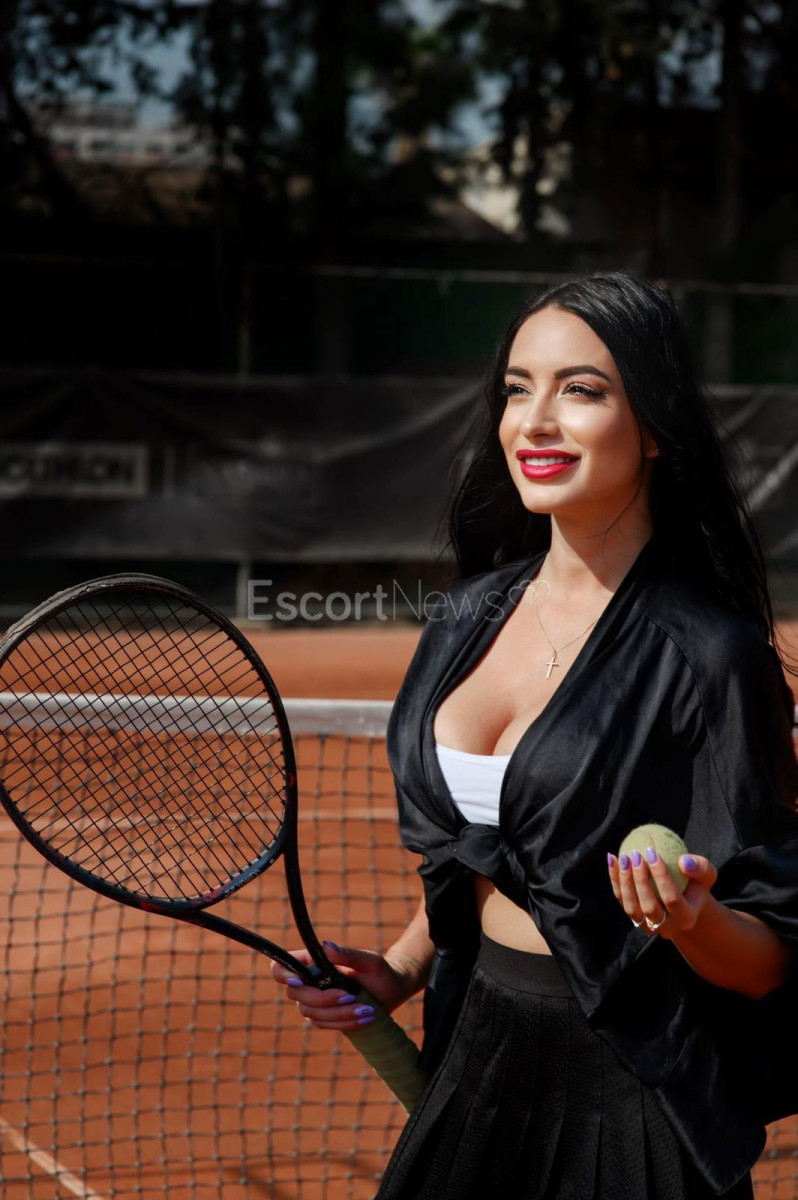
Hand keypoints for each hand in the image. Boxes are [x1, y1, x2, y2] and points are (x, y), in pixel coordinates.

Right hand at [270, 940, 417, 1032]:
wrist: (390, 990)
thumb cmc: (379, 970)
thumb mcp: (369, 960)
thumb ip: (348, 954)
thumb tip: (326, 946)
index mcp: (312, 962)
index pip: (281, 967)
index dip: (283, 974)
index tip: (300, 980)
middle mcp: (308, 981)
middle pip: (296, 994)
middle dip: (322, 998)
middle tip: (351, 996)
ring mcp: (314, 1002)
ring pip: (311, 1013)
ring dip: (338, 1013)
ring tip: (367, 1010)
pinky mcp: (324, 1018)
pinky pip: (324, 1025)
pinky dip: (344, 1023)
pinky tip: (365, 1019)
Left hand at [606, 846, 717, 939]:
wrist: (686, 903)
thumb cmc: (696, 883)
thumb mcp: (707, 874)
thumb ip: (701, 867)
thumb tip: (683, 862)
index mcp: (687, 918)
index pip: (672, 900)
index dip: (661, 877)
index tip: (652, 852)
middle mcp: (667, 927)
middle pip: (649, 907)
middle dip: (640, 881)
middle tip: (636, 855)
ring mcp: (648, 926)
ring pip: (631, 908)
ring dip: (624, 882)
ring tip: (623, 857)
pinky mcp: (634, 917)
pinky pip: (621, 900)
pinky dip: (615, 880)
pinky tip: (612, 858)